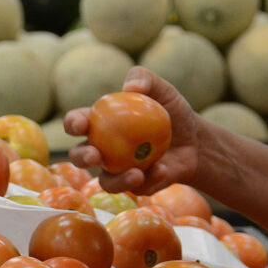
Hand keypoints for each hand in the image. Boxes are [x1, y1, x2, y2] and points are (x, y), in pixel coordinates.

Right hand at [64, 66, 199, 194]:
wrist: (194, 140)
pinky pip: (138, 188)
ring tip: (136, 174)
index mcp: (100, 124)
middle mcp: (103, 151)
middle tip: (94, 155)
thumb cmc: (171, 112)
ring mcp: (118, 171)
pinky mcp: (138, 186)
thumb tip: (130, 87)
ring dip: (118, 181)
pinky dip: (150, 180)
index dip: (73, 124)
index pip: (78, 123)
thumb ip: (145, 79)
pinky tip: (163, 170)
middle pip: (80, 157)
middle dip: (82, 158)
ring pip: (107, 182)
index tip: (81, 125)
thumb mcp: (163, 91)